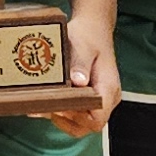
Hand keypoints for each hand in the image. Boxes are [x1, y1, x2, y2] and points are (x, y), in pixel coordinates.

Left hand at [47, 11, 119, 136]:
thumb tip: (78, 81)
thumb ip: (80, 64)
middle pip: (89, 125)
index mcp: (109, 88)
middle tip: (48, 105)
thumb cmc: (88, 36)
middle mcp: (108, 98)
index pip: (98, 119)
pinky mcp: (92, 99)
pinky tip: (47, 103)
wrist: (93, 29)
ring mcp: (101, 100)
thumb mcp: (82, 45)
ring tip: (45, 105)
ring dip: (63, 119)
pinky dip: (62, 114)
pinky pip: (79, 115)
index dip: (77, 118)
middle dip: (67, 120)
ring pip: (83, 124)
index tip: (60, 106)